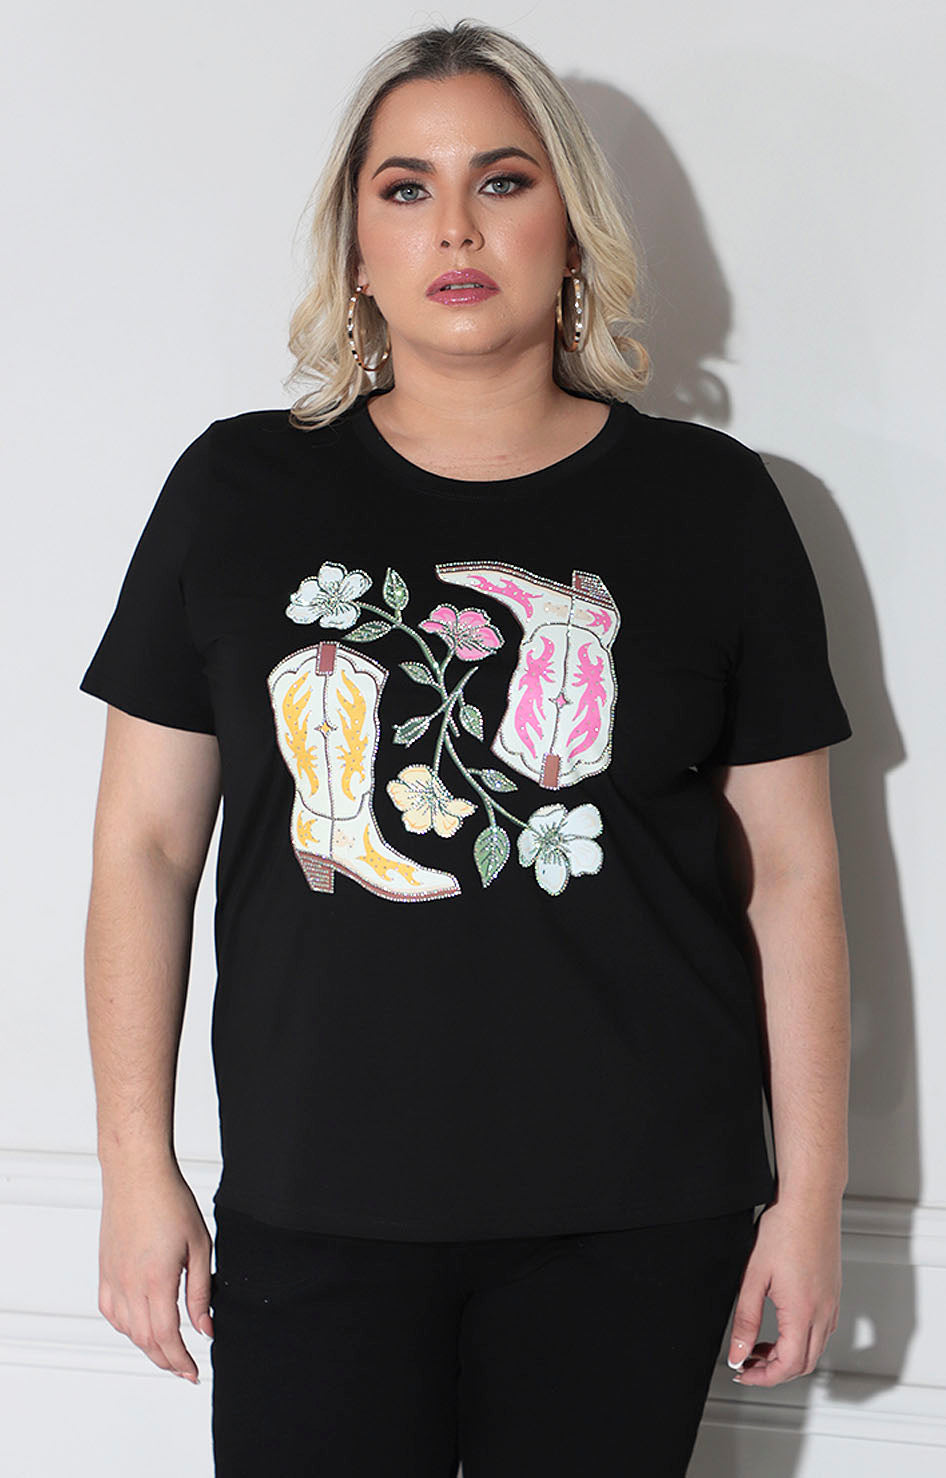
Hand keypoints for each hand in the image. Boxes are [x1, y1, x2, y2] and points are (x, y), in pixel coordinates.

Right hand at [97, 1159, 214, 1383]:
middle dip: (167, 1361)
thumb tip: (205, 1328)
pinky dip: (126, 1328)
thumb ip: (201, 1292)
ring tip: (168, 1350)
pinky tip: (140, 1326)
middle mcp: (130, 1285)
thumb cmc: (170, 1201)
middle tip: (184, 1369)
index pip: (167, 1337)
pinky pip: (112, 1312)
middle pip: (146, 1340)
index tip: (193, 1373)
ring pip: (127, 1330)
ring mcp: (113, 1278)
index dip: (181, 1361)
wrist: (137, 1174)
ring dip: (147, 1347)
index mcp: (156, 1281)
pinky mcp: (105, 1270)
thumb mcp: (200, 1246)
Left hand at [726, 1194, 841, 1385]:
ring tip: (758, 1344)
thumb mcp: (754, 1277)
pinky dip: (800, 1339)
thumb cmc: (784, 1230)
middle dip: (774, 1371)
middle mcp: (823, 1313)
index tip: (742, 1372)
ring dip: (787, 1356)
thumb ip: (745, 1319)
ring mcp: (831, 1303)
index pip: (788, 1366)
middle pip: (804, 1364)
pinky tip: (780, 1326)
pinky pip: (821, 1330)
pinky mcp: (832, 1293)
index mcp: (803, 1313)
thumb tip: (737, 1352)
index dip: (763, 1377)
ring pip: (814, 1349)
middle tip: (747, 1362)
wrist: (810, 1201)